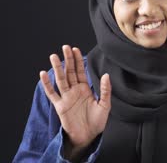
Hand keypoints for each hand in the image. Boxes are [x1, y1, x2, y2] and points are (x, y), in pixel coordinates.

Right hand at [40, 45, 110, 159]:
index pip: (80, 71)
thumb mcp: (105, 104)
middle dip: (68, 59)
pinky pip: (52, 93)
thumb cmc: (97, 121)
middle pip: (69, 72)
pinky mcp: (60, 106)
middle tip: (65, 47)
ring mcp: (66, 97)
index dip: (78, 60)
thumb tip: (106, 75)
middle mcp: (74, 91)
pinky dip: (47, 84)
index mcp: (85, 89)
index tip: (76, 49)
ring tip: (53, 56)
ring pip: (60, 79)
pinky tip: (43, 74)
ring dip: (57, 67)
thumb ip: (106, 90)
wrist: (88, 136)